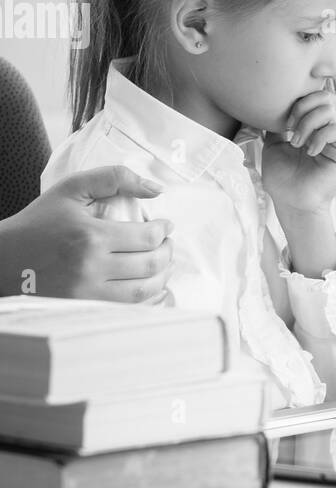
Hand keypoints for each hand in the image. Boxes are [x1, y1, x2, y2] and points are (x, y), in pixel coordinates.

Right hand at [0, 166, 173, 301]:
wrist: (5, 259)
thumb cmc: (39, 221)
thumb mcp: (71, 188)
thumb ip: (114, 178)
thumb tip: (156, 188)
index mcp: (91, 236)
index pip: (146, 237)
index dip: (164, 231)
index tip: (166, 225)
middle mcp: (92, 268)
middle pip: (150, 265)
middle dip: (168, 252)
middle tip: (167, 242)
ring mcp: (88, 293)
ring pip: (143, 291)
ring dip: (163, 277)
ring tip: (164, 263)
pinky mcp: (84, 307)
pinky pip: (128, 309)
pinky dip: (148, 299)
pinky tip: (152, 286)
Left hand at [261, 88, 335, 214]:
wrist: (291, 202)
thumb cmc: (282, 178)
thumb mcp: (273, 145)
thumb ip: (277, 124)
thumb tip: (271, 106)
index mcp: (310, 125)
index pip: (313, 97)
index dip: (298, 100)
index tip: (284, 120)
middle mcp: (325, 129)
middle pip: (323, 96)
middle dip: (303, 106)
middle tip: (290, 127)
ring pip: (329, 110)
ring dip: (308, 124)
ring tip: (297, 143)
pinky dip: (319, 137)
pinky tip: (309, 151)